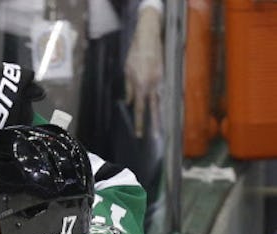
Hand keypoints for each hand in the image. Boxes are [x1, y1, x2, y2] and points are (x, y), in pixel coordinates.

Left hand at [124, 6, 163, 137]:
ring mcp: (160, 80)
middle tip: (157, 137)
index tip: (139, 135)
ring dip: (161, 114)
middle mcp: (152, 86)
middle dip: (156, 124)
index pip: (140, 110)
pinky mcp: (164, 75)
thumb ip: (129, 89)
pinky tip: (163, 110)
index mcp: (141, 86)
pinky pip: (162, 91)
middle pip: (154, 109)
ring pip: (160, 101)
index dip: (140, 123)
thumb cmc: (135, 54)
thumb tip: (131, 102)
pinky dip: (162, 101)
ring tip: (161, 129)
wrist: (148, 37)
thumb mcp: (127, 72)